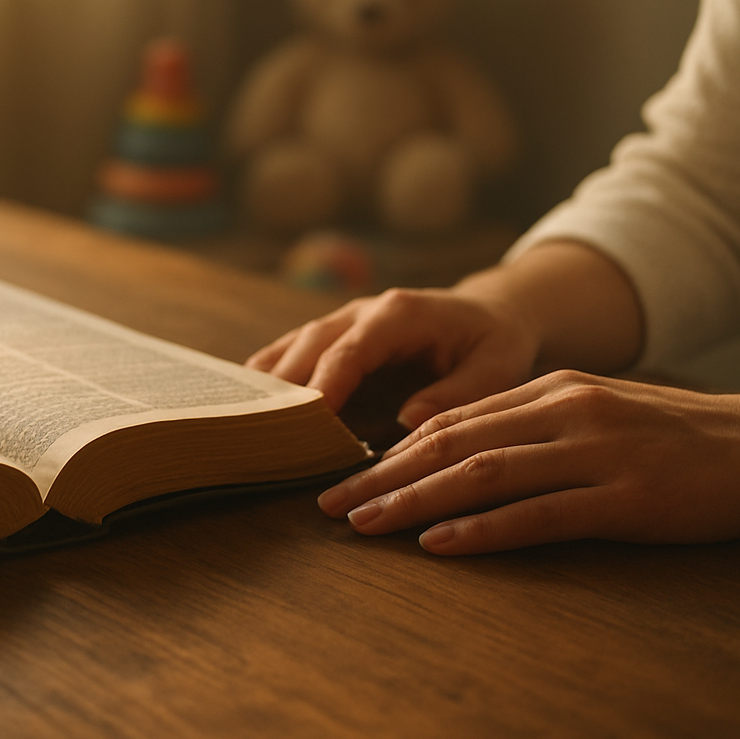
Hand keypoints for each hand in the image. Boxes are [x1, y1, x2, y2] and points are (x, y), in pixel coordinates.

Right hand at [246, 287, 540, 427]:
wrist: (490, 314)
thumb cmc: (496, 343)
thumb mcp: (498, 366)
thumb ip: (459, 392)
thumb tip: (409, 420)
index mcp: (400, 314)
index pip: (351, 350)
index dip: (324, 385)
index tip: (304, 422)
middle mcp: (363, 310)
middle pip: (311, 345)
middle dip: (286, 387)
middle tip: (261, 428)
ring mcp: (344, 319)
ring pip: (294, 345)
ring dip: (269, 380)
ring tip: (240, 416)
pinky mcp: (335, 335)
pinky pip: (293, 351)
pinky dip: (269, 374)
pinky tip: (246, 401)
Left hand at [317, 371, 739, 554]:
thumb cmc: (677, 436)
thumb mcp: (596, 412)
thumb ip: (533, 425)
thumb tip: (461, 450)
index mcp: (550, 390)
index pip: (452, 420)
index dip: (391, 449)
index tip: (344, 473)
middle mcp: (561, 413)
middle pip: (451, 443)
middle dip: (382, 473)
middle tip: (330, 501)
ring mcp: (592, 454)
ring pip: (482, 475)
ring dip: (413, 500)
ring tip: (364, 522)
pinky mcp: (624, 499)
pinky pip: (539, 515)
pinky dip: (483, 530)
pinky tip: (440, 543)